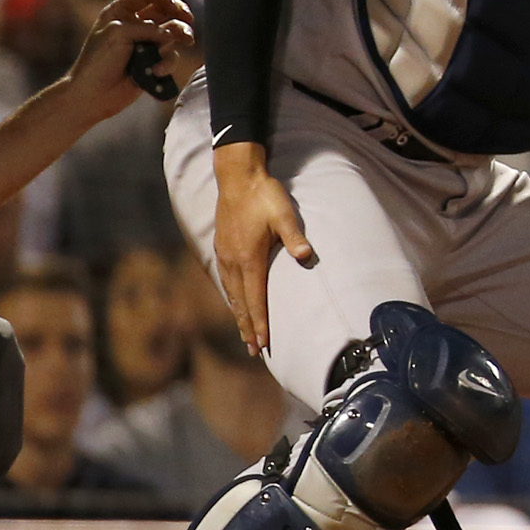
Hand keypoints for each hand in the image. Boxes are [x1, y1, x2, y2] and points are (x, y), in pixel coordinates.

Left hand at [65, 0, 198, 122]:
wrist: (92, 96)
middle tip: (188, 20)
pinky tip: (156, 71)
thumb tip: (171, 33)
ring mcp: (145, 44)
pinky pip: (170, 57)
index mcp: (121, 12)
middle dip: (179, 14)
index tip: (174, 8)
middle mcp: (135, 25)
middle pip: (166, 11)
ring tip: (187, 41)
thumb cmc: (97, 62)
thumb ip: (148, 27)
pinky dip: (167, 63)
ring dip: (182, 35)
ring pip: (173, 33)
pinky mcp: (152, 63)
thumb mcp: (118, 33)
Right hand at [212, 144, 315, 356]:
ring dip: (239, 315)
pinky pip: (226, 280)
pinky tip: (235, 301)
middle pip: (242, 303)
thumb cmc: (264, 196)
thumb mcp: (284, 214)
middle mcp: (234, 261)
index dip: (260, 324)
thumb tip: (307, 256)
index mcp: (249, 259)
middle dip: (248, 328)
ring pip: (232, 293)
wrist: (237, 177)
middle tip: (255, 351)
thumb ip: (295, 237)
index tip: (264, 344)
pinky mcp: (221, 247)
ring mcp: (225, 255)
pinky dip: (232, 297)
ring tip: (244, 334)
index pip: (256, 299)